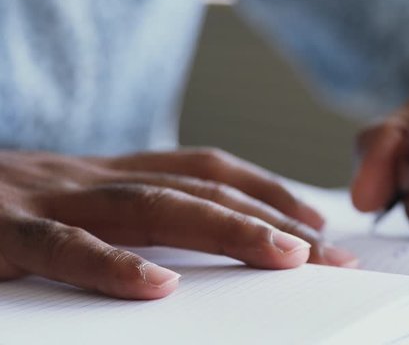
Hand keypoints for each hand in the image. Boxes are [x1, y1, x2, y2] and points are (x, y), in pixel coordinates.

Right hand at [0, 148, 356, 298]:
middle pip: (196, 190)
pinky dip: (112, 268)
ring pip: (151, 209)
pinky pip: (64, 250)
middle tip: (324, 253)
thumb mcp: (66, 206)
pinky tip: (157, 290)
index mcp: (107, 175)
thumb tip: (184, 263)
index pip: (203, 170)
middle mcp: (89, 180)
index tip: (311, 220)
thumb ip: (122, 222)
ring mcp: (48, 202)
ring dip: (224, 230)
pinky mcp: (0, 233)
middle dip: (267, 218)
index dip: (262, 189)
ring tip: (282, 257)